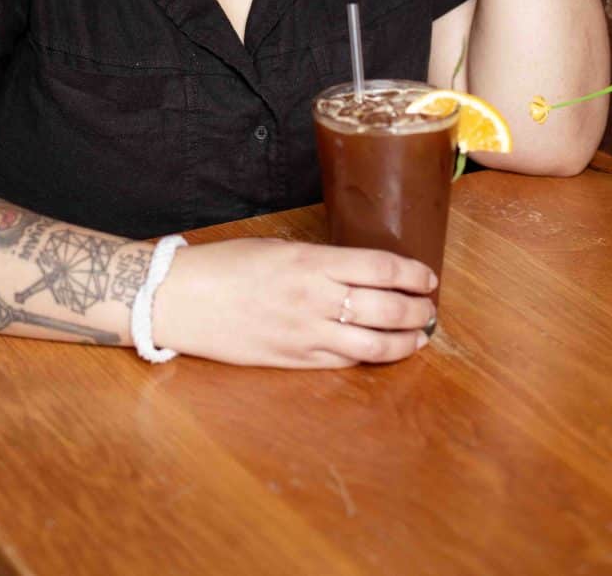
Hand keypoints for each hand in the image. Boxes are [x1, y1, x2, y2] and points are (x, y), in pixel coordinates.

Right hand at [152, 237, 436, 368]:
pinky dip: (370, 359)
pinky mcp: (292, 361)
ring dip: (404, 342)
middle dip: (417, 310)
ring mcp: (304, 335)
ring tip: (420, 336)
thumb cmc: (226, 265)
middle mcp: (313, 300)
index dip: (412, 275)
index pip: (380, 269)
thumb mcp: (278, 248)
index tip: (428, 277)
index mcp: (310, 263)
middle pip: (385, 308)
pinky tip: (384, 353)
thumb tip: (358, 270)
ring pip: (372, 346)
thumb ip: (319, 261)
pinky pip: (342, 363)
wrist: (181, 299)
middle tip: (430, 308)